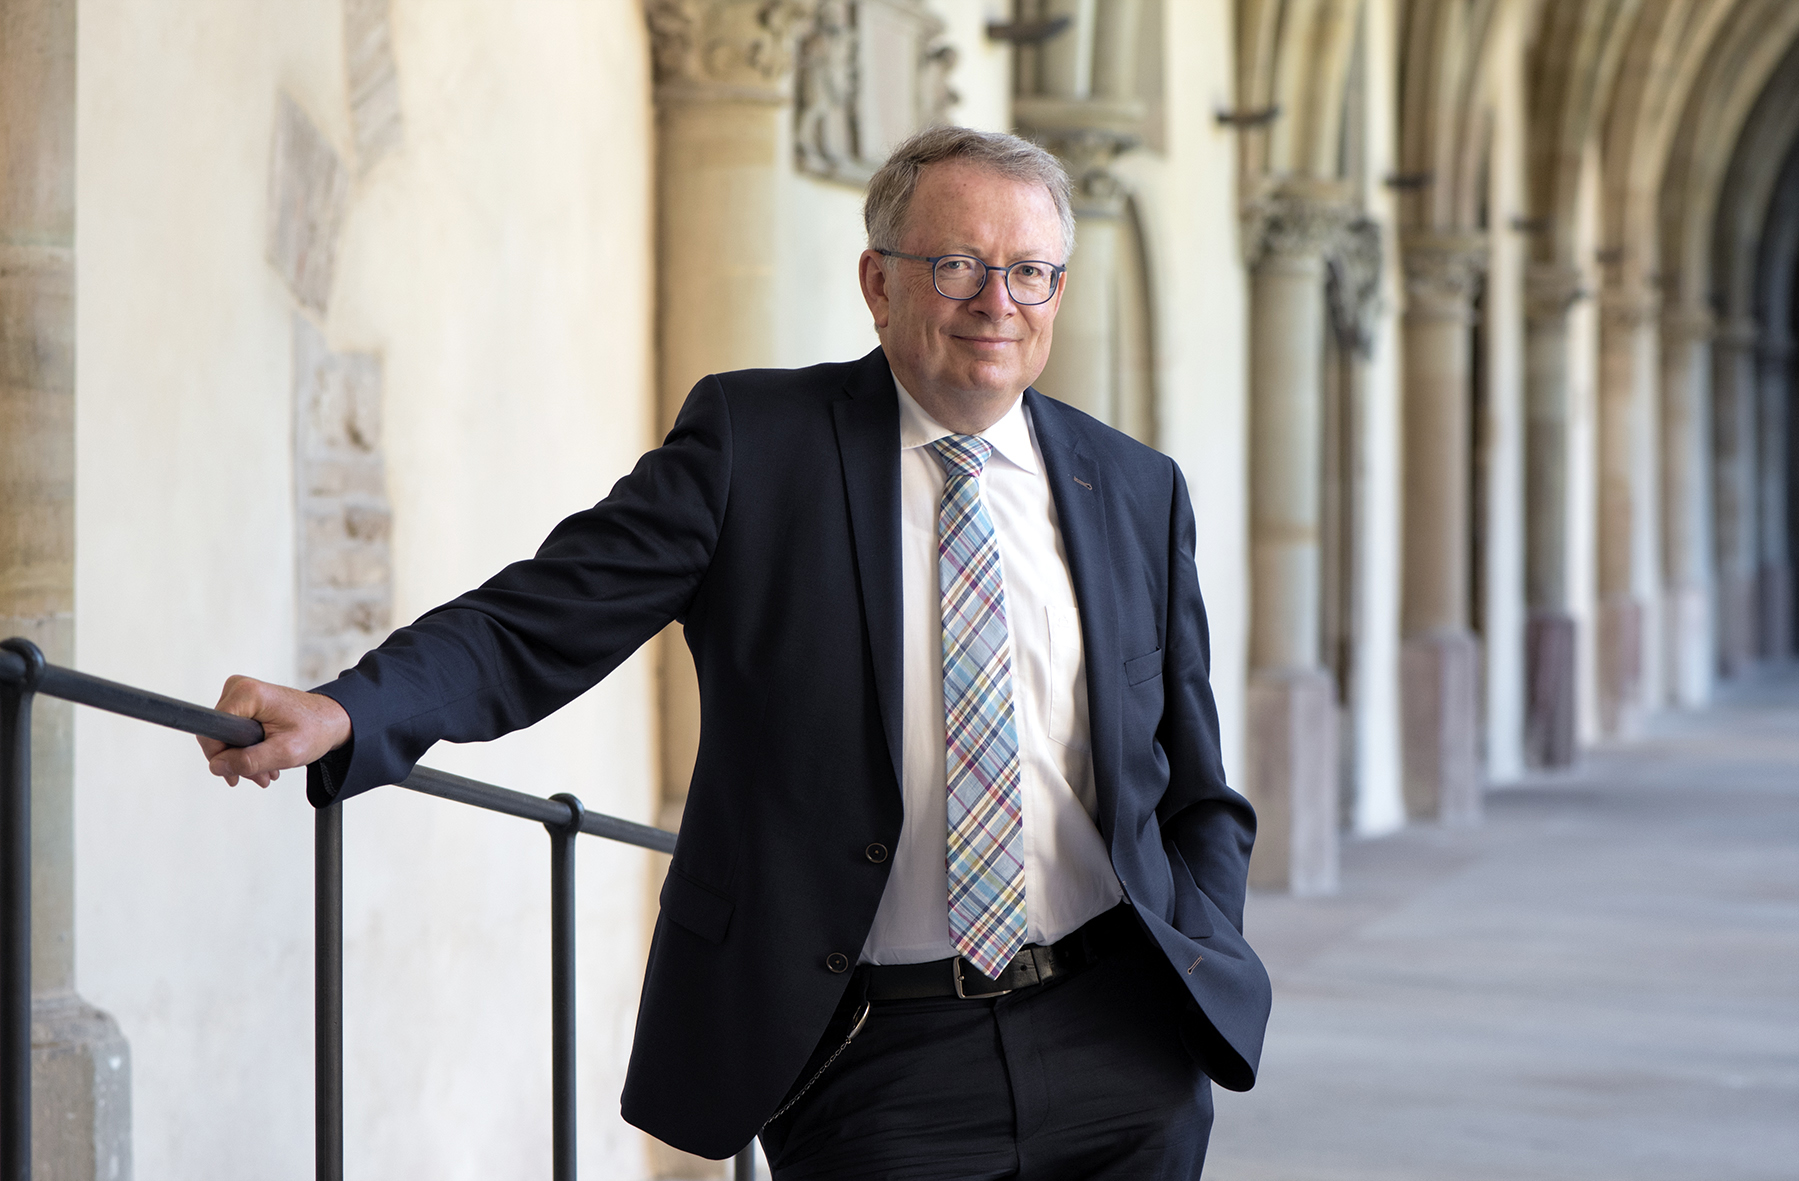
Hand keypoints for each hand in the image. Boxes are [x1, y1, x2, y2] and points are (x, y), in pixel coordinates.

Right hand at [198, 676, 352, 787]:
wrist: (332, 720)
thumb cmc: (316, 729)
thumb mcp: (286, 752)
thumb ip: (250, 761)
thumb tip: (218, 766)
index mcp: (247, 694)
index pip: (212, 733)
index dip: (220, 757)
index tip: (237, 774)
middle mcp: (239, 688)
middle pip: (218, 737)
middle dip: (236, 763)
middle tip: (260, 777)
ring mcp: (241, 695)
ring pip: (225, 738)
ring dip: (244, 760)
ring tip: (267, 773)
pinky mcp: (244, 704)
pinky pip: (233, 734)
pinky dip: (247, 751)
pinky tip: (265, 762)